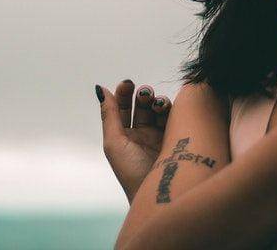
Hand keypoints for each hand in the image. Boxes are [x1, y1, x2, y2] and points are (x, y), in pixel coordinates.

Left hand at [95, 80, 171, 203]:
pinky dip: (170, 108)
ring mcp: (159, 136)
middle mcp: (141, 135)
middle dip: (142, 95)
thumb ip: (108, 114)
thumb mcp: (114, 142)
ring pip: (158, 110)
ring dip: (156, 101)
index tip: (128, 84)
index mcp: (123, 136)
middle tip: (144, 92)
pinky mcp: (176, 138)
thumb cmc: (131, 171)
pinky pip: (174, 117)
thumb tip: (100, 88)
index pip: (122, 108)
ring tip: (156, 103)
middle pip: (141, 106)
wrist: (156, 192)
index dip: (124, 94)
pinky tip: (166, 107)